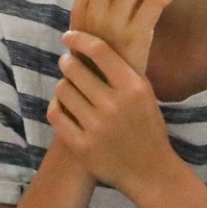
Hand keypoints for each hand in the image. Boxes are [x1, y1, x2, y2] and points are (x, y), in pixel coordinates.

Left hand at [48, 31, 177, 195]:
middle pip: (74, 69)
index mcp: (133, 88)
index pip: (99, 51)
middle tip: (68, 64)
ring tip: (70, 89)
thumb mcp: (146, 94)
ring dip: (63, 86)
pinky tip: (64, 106)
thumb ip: (124, 72)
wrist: (150, 171)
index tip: (69, 36)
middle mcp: (114, 104)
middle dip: (67, 63)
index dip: (79, 39)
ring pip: (63, 90)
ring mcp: (96, 126)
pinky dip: (57, 106)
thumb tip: (94, 44)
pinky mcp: (82, 145)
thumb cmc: (148, 128)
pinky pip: (56, 114)